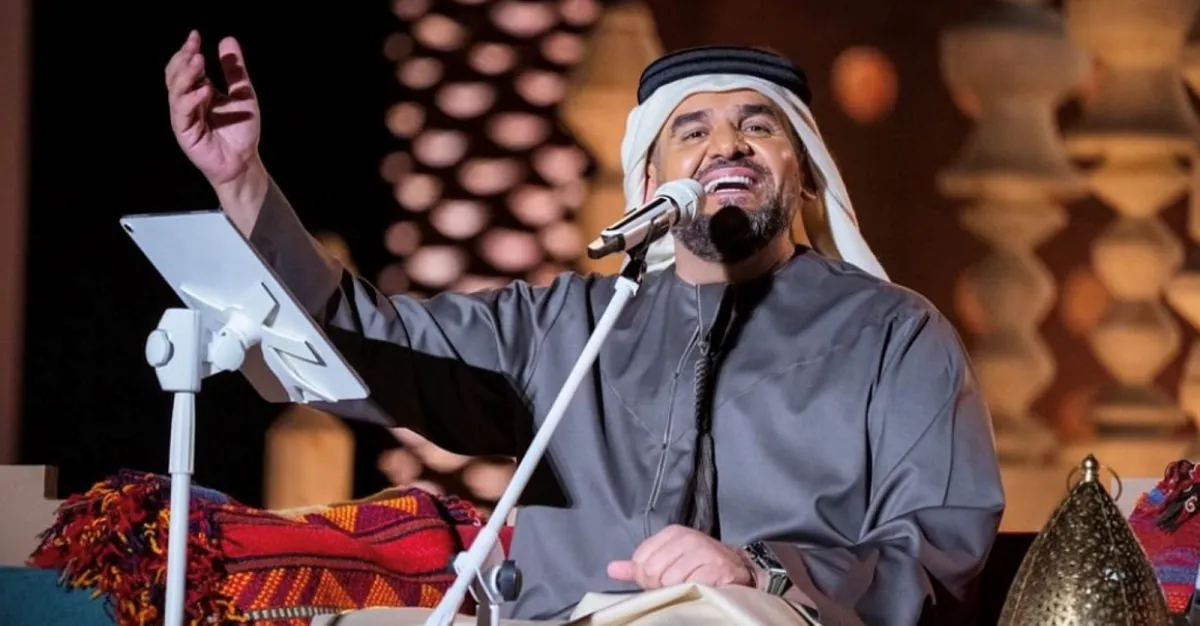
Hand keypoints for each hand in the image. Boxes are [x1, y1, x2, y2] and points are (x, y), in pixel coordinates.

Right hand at [165, 30, 261, 187]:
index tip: (195, 35)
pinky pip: (183, 112)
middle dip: (183, 58)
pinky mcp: (184, 132)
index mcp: (199, 91)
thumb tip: (227, 39)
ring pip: (175, 90)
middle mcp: (188, 102)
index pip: (187, 66)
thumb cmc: (242, 130)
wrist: (244, 161)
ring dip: (186, 74)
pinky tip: (204, 90)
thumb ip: (234, 70)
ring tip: (198, 60)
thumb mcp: (243, 94)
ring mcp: (184, 116)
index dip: (188, 50)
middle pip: (175, 74)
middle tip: (193, 45)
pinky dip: (192, 99)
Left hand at [606, 525, 753, 589]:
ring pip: (669, 581)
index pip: (640, 562)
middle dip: (662, 586)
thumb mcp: (667, 560)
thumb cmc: (698, 566)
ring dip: (679, 590)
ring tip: (692, 585)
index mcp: (672, 534)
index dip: (648, 578)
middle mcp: (687, 538)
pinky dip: (693, 592)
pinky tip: (702, 588)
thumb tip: (612, 569)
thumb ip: (638, 566)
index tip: (665, 579)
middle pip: (652, 572)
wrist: (737, 571)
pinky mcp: (716, 568)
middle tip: (680, 584)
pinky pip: (690, 586)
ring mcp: (703, 551)